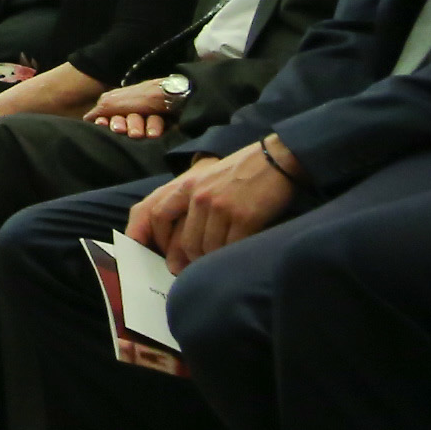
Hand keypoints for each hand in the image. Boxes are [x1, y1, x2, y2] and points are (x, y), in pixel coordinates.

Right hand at [89, 95, 170, 141]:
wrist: (173, 95)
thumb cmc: (140, 96)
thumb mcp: (110, 102)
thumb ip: (97, 112)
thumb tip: (86, 120)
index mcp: (119, 104)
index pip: (108, 120)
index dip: (109, 124)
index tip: (113, 127)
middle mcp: (131, 111)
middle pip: (123, 127)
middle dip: (128, 127)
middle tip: (134, 131)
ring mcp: (146, 118)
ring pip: (138, 130)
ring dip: (143, 129)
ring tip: (149, 132)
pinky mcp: (161, 125)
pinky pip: (153, 133)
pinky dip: (154, 130)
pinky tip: (156, 132)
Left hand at [128, 143, 298, 269]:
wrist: (276, 159)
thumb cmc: (241, 172)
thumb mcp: (207, 179)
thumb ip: (190, 203)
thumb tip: (179, 243)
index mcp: (187, 186)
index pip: (156, 215)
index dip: (154, 238)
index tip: (155, 253)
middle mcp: (200, 196)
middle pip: (184, 242)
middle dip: (188, 261)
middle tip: (193, 270)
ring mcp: (221, 207)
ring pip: (206, 249)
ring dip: (212, 260)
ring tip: (219, 260)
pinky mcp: (244, 217)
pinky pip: (230, 248)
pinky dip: (231, 255)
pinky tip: (237, 253)